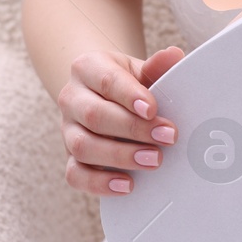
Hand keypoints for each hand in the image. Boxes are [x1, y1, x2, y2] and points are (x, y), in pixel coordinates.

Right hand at [57, 46, 183, 195]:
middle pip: (94, 115)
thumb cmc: (127, 84)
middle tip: (168, 138)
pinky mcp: (70, 158)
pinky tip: (127, 185)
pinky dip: (99, 184)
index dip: (130, 96)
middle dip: (133, 129)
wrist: (102, 95)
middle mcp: (71, 98)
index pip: (106, 81)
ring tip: (154, 160)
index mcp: (87, 68)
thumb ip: (157, 67)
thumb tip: (174, 55)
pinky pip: (75, 174)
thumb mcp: (140, 70)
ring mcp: (67, 130)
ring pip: (82, 146)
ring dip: (120, 156)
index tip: (154, 109)